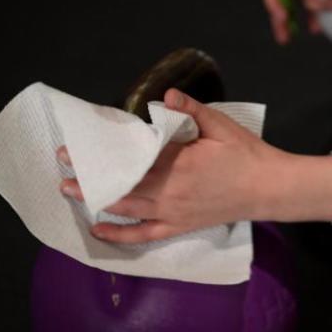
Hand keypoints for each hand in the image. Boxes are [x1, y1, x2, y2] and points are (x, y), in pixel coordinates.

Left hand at [58, 89, 331, 242]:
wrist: (269, 189)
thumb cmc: (247, 155)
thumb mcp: (221, 126)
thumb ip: (192, 110)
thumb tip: (166, 97)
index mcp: (179, 165)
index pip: (130, 160)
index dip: (101, 157)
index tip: (76, 150)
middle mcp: (170, 192)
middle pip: (121, 186)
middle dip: (89, 180)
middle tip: (62, 172)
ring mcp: (174, 212)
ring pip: (127, 209)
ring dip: (97, 202)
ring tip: (71, 193)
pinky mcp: (180, 225)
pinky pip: (145, 234)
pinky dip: (121, 235)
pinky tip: (100, 231)